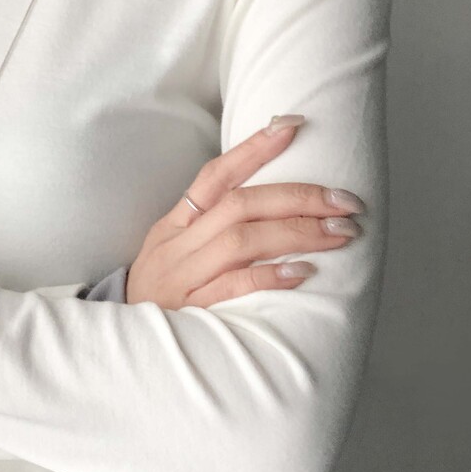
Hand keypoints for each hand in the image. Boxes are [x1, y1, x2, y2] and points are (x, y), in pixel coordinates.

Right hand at [126, 115, 366, 307]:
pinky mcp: (190, 310)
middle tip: (346, 202)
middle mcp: (177, 244)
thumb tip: (271, 202)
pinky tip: (303, 272)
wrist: (124, 346)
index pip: (214, 176)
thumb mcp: (171, 251)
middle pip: (239, 205)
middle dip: (298, 198)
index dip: (252, 149)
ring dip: (296, 233)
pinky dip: (269, 275)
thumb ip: (209, 227)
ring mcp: (182, 276)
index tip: (293, 125)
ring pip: (240, 240)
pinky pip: (232, 286)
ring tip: (340, 233)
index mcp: (174, 224)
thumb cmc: (160, 295)